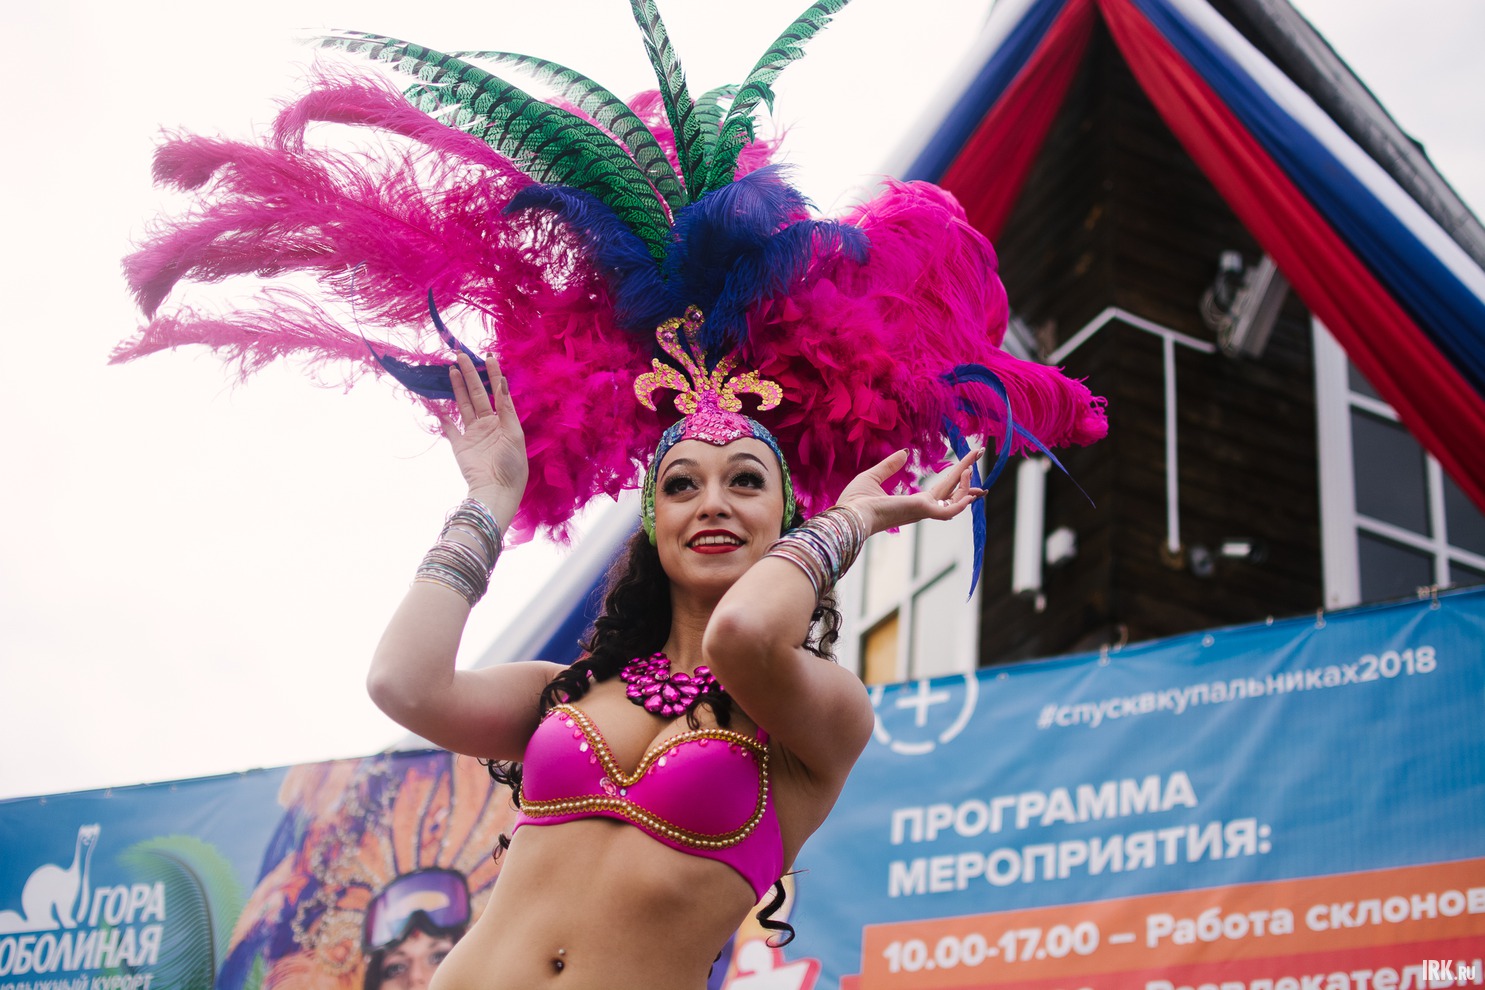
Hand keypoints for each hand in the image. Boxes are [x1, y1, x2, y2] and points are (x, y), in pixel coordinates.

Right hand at [438, 351, 528, 529]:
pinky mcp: (460, 445)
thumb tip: (503, 383)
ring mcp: (473, 433)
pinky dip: (442, 416)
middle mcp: (489, 424)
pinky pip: (450, 428)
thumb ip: (506, 409)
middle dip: (470, 375)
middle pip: (478, 394)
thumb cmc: (512, 464)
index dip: (493, 374)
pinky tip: (436, 402)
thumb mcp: (514, 434)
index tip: (488, 356)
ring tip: (452, 369)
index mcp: (505, 421)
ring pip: (464, 404)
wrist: (497, 490)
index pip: (498, 392)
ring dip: (458, 387)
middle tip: (461, 355)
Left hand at [835, 448, 985, 535]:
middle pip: (952, 491)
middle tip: (980, 453)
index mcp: (912, 503)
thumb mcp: (874, 476)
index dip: (954, 479)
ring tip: (972, 463)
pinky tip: (968, 483)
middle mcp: (922, 508)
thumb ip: (890, 466)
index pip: (940, 491)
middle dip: (967, 475)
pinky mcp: (924, 510)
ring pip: (955, 498)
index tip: (967, 467)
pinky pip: (952, 508)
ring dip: (966, 482)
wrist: (850, 514)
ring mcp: (924, 511)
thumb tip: (904, 452)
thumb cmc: (856, 502)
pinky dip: (962, 497)